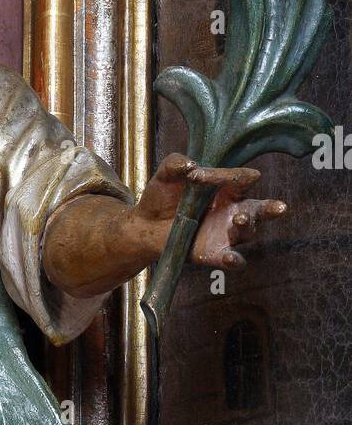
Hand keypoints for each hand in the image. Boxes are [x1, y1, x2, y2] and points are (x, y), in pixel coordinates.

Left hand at [138, 153, 286, 270]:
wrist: (145, 224)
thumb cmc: (162, 196)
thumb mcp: (167, 173)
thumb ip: (176, 163)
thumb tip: (190, 166)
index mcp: (227, 189)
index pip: (240, 179)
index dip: (225, 176)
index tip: (196, 176)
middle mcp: (233, 210)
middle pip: (261, 209)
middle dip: (272, 208)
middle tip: (279, 207)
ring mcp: (226, 233)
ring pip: (249, 232)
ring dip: (248, 226)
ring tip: (240, 219)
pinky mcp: (214, 253)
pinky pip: (233, 261)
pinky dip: (235, 261)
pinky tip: (230, 258)